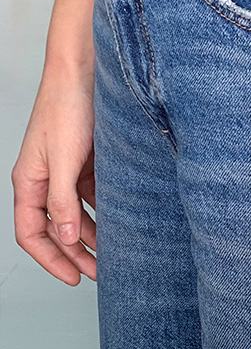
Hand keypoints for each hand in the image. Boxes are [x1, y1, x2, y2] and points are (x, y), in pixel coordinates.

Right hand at [12, 67, 96, 284]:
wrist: (86, 70)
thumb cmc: (67, 106)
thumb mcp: (64, 159)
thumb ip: (62, 200)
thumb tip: (65, 238)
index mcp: (29, 180)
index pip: (31, 233)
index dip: (50, 260)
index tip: (74, 278)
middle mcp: (45, 177)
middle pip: (56, 227)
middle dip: (75, 252)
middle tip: (99, 272)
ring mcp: (66, 167)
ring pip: (76, 211)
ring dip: (91, 232)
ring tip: (115, 250)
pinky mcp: (86, 157)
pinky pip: (92, 191)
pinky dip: (104, 206)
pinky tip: (122, 216)